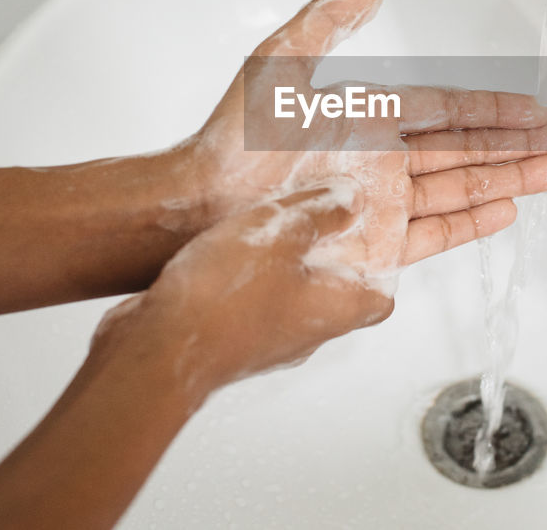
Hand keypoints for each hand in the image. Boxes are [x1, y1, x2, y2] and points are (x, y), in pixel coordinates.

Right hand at [97, 183, 392, 400]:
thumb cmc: (225, 299)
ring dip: (290, 262)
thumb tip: (349, 199)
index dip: (387, 262)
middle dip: (335, 254)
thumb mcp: (284, 231)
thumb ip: (322, 210)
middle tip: (326, 216)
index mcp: (339, 309)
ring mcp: (269, 339)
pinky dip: (253, 273)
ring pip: (294, 294)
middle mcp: (310, 331)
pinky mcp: (232, 339)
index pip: (383, 295)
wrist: (158, 348)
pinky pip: (254, 301)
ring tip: (276, 224)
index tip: (380, 233)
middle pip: (340, 291)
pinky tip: (234, 245)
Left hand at [170, 0, 546, 279]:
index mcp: (369, 119)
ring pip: (462, 188)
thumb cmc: (232, 140)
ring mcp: (381, 202)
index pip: (448, 110)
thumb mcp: (280, 62)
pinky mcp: (374, 243)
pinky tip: (506, 210)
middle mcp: (382, 160)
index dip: (493, 108)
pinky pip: (435, 232)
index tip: (533, 108)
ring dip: (512, 180)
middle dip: (521, 146)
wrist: (201, 204)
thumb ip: (326, 21)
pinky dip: (473, 222)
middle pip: (468, 150)